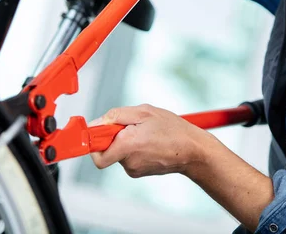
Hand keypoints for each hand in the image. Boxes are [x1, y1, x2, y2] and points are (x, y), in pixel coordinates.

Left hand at [90, 104, 212, 176]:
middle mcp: (128, 162)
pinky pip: (127, 157)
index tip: (96, 131)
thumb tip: (96, 123)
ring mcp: (133, 170)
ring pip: (118, 151)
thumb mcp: (144, 112)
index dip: (92, 140)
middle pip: (106, 148)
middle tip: (132, 125)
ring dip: (126, 140)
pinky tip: (150, 141)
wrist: (193, 151)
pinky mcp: (138, 172)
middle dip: (114, 134)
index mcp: (127, 146)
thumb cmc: (173, 129)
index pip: (95, 153)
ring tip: (146, 132)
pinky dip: (133, 147)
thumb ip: (116, 115)